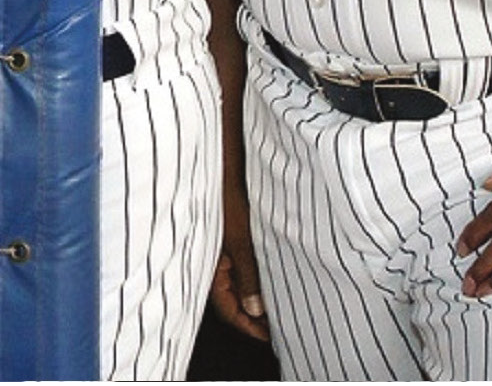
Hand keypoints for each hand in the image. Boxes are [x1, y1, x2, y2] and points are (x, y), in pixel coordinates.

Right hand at [209, 180, 271, 340]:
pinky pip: (242, 260)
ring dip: (257, 291)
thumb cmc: (224, 189)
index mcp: (209, 261)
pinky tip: (274, 272)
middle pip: (232, 295)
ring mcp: (221, 243)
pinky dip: (256, 272)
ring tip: (282, 300)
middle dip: (254, 312)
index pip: (227, 307)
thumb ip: (248, 274)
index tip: (270, 336)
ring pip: (238, 278)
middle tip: (279, 324)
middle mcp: (213, 255)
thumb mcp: (241, 237)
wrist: (219, 156)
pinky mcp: (230, 230)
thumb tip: (256, 308)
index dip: (248, 325)